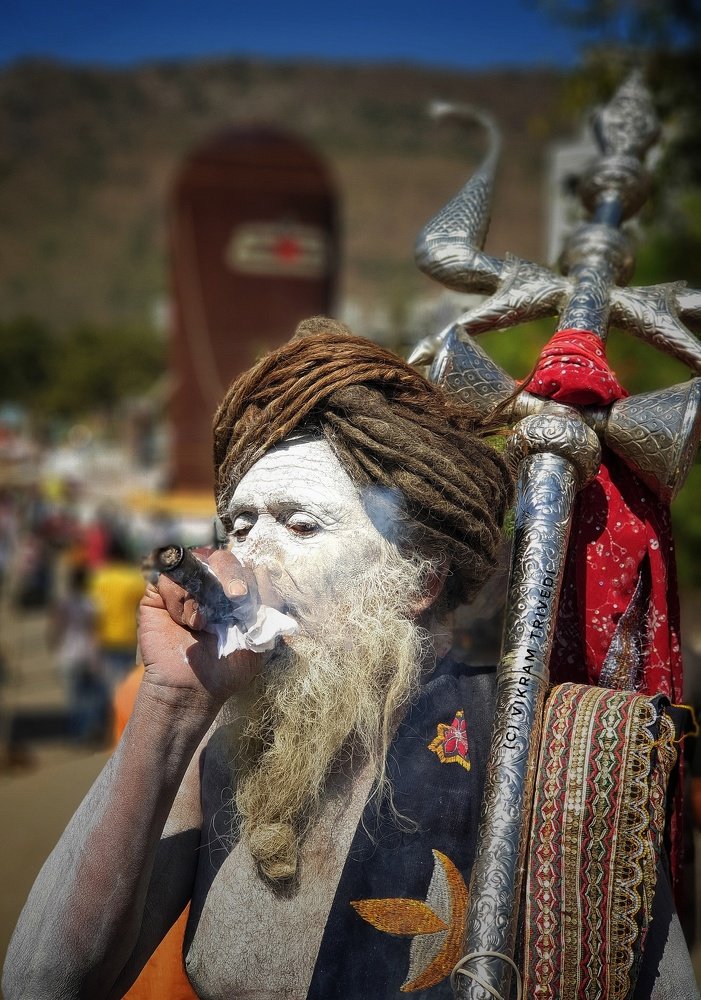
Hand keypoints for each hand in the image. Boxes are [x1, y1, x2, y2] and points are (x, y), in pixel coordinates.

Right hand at [139, 547, 261, 706]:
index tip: (245, 597)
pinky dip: (178, 597)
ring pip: (194, 562)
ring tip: (201, 623)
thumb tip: (265, 570)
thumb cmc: (228, 665)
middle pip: (222, 557)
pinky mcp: (158, 594)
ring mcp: (184, 587)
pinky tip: (183, 621)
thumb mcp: (260, 635)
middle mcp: (211, 585)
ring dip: (200, 593)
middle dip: (230, 574)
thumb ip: (268, 603)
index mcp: (236, 593)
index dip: (247, 576)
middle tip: (233, 597)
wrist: (194, 688)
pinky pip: (167, 576)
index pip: (245, 566)